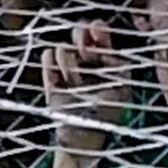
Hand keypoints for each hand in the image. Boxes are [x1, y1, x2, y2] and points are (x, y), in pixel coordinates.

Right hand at [39, 21, 132, 137]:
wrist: (80, 138)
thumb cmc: (105, 117)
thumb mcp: (120, 91)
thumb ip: (118, 66)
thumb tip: (106, 46)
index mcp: (106, 61)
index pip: (100, 33)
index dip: (97, 29)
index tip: (96, 32)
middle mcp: (87, 60)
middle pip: (79, 31)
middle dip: (80, 37)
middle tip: (83, 49)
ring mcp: (68, 67)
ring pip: (62, 45)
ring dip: (68, 63)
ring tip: (73, 82)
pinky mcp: (51, 75)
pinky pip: (47, 56)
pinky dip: (50, 65)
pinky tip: (58, 82)